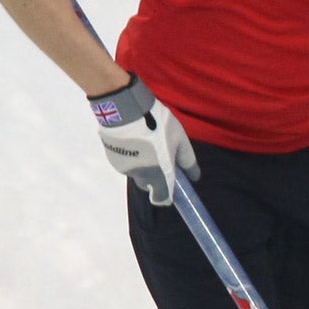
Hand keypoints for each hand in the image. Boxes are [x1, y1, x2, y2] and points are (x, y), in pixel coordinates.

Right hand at [89, 74, 196, 205]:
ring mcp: (125, 168)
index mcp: (160, 174)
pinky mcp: (112, 158)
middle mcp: (141, 176)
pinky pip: (125, 163)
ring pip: (136, 173)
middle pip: (148, 185)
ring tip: (146, 144)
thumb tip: (195, 177)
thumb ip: (188, 161)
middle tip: (160, 160)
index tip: (171, 191)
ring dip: (142, 166)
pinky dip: (130, 157)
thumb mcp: (180, 140)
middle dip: (155, 179)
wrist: (127, 110)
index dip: (166, 197)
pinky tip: (134, 141)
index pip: (161, 198)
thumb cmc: (159, 124)